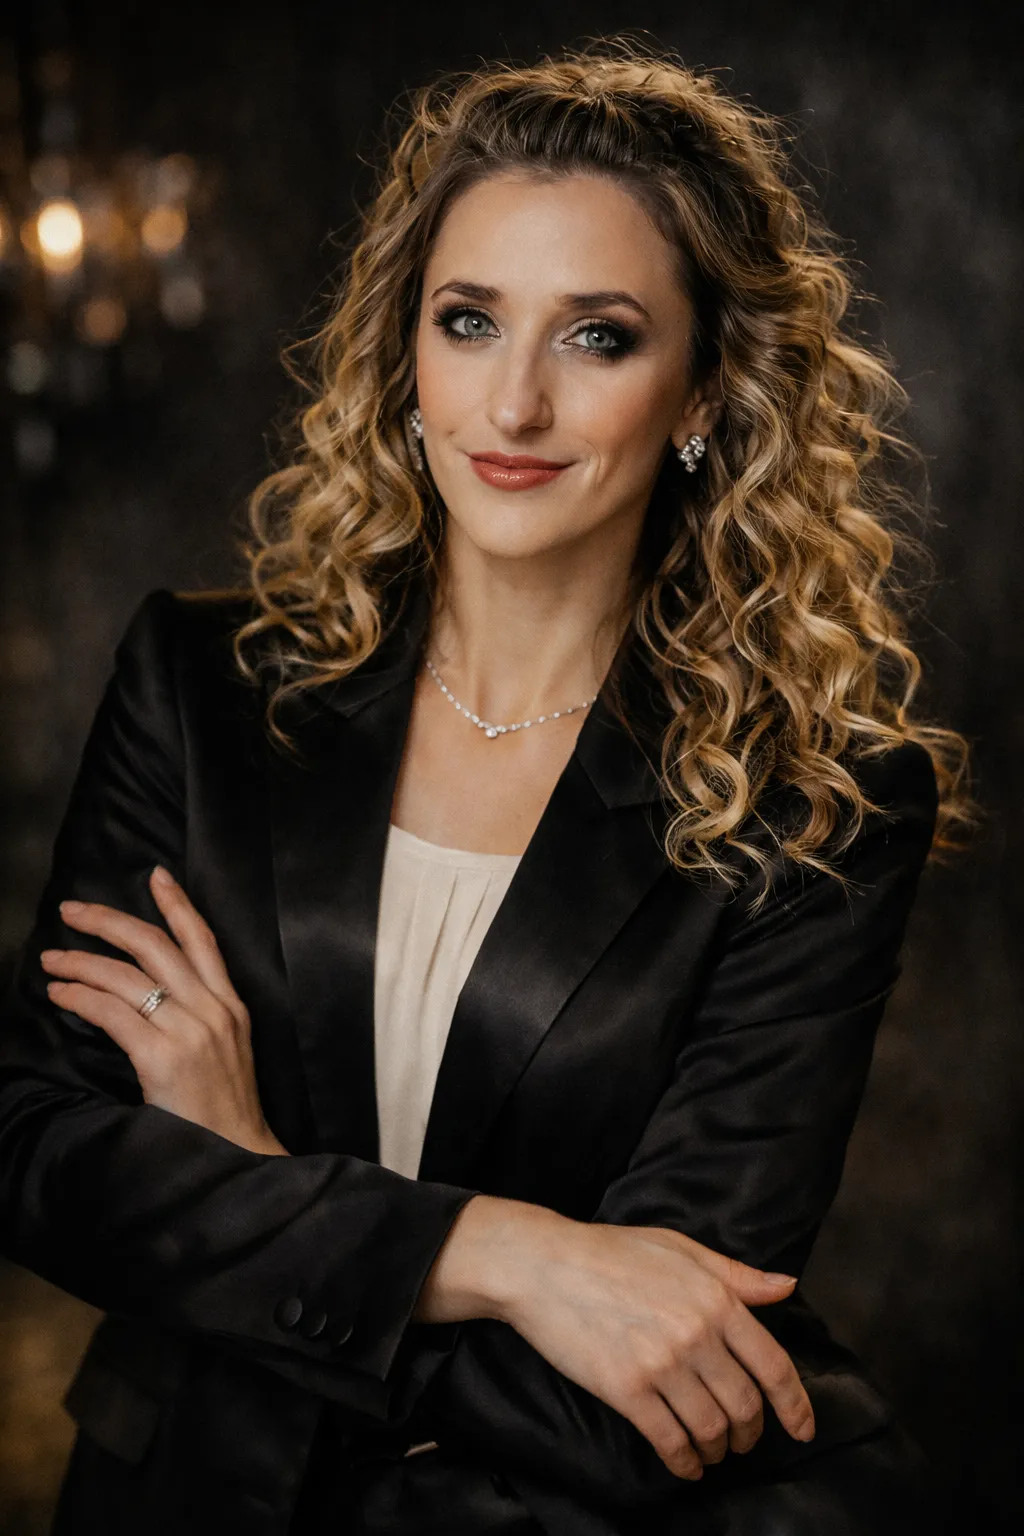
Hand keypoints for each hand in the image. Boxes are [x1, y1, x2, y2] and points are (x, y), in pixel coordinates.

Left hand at [41, 866, 287, 1156]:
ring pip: (127, 976)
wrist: (239, 1157)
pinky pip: (112, 1013)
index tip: (156, 875)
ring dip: (81, 962)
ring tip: (52, 960)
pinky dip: (80, 998)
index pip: (203, 940)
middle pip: (155, 945)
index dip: (177, 904)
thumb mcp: (228, 1050)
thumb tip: (152, 995)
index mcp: (231, 1005)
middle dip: (108, 921)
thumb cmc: (225, 1112)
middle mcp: (213, 1009)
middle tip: (72, 910)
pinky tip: (60, 995)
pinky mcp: (163, 1057)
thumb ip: (199, 1017)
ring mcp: (190, 1031)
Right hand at [416, 1196, 812, 1480]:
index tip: (803, 1430)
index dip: (795, 1405)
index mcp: (716, 1298)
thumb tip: (786, 1285)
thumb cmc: (612, 1251)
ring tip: (713, 1451)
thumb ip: (736, 1274)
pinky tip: (685, 1464)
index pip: (774, 1365)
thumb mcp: (680, 1248)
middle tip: (743, 1440)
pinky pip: (671, 1441)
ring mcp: (662, 1363)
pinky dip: (685, 1462)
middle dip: (751, 1433)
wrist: (545, 1265)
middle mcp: (697, 1333)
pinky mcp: (627, 1390)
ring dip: (718, 1450)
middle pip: (746, 1405)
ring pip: (712, 1429)